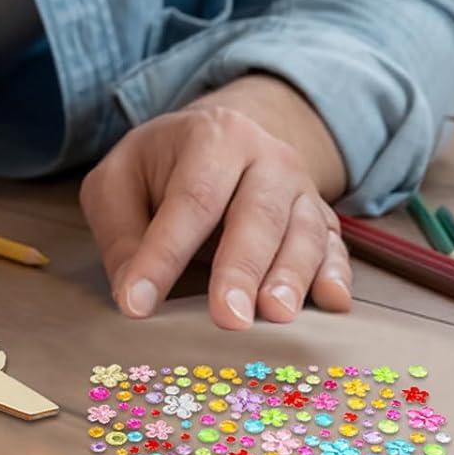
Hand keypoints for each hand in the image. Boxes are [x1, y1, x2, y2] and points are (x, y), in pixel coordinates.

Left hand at [81, 96, 351, 330]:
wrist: (220, 139)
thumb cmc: (159, 168)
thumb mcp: (118, 183)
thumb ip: (121, 235)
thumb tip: (134, 294)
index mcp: (212, 137)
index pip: (190, 200)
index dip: (164, 255)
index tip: (139, 303)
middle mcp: (267, 157)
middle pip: (258, 215)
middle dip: (241, 269)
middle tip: (227, 317)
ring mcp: (301, 189)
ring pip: (303, 234)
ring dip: (290, 278)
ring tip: (273, 314)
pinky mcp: (323, 219)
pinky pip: (335, 249)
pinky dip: (335, 276)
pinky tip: (330, 301)